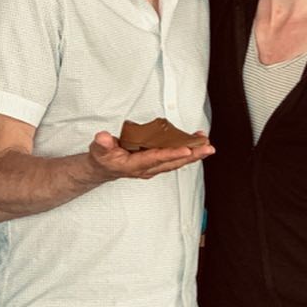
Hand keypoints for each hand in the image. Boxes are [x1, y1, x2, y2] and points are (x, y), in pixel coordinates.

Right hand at [85, 130, 213, 183]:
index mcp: (133, 165)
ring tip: (207, 145)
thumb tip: (103, 137)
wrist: (103, 168)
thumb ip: (102, 144)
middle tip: (207, 148)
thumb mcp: (98, 150)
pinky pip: (174, 158)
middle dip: (191, 156)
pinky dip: (187, 152)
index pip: (155, 159)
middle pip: (172, 163)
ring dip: (193, 154)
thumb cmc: (103, 157)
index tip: (186, 150)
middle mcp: (147, 169)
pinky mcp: (156, 163)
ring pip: (176, 162)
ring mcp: (153, 167)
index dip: (171, 154)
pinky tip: (197, 144)